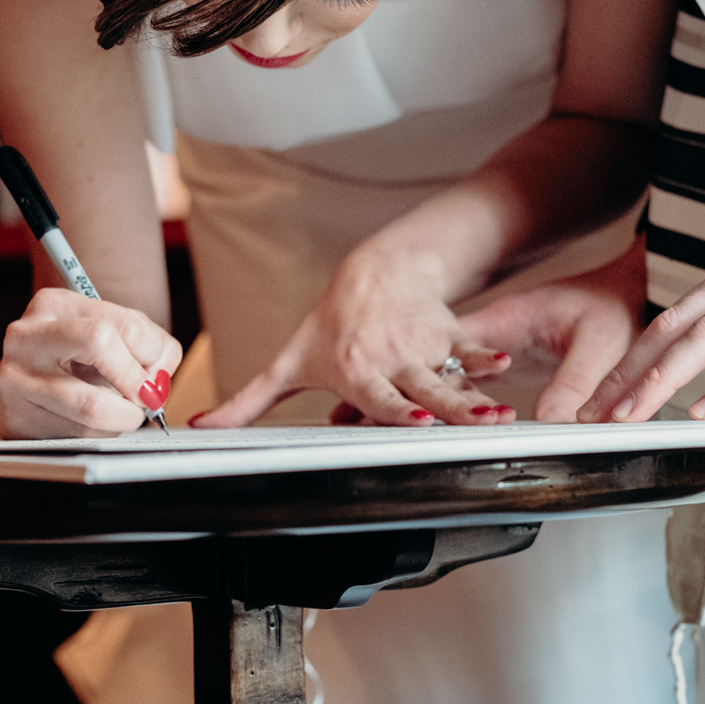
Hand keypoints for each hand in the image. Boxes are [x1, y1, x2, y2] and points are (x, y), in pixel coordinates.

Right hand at [0, 288, 183, 437]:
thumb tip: (157, 382)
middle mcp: (27, 337)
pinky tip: (95, 423)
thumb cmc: (75, 355)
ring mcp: (15, 380)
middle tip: (145, 397)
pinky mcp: (15, 420)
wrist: (22, 382)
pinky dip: (102, 434)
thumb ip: (149, 345)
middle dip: (135, 380)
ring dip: (123, 417)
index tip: (155, 371)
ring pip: (92, 407)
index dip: (151, 353)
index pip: (120, 325)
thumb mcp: (111, 331)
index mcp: (54, 305)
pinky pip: (78, 435)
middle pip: (100, 345)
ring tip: (122, 411)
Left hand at [192, 246, 514, 427]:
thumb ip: (247, 402)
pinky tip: (504, 368)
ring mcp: (423, 350)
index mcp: (357, 373)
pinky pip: (472, 349)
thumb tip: (200, 429)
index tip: (415, 420)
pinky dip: (487, 358)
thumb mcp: (288, 362)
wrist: (373, 273)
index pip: (380, 398)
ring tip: (498, 416)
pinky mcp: (448, 335)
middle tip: (473, 422)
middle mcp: (392, 363)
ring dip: (476, 397)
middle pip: (424, 393)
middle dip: (449, 409)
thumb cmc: (329, 325)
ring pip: (452, 378)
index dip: (397, 410)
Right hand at [458, 237, 645, 420]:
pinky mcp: (504, 366)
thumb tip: (553, 423)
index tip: (452, 412)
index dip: (444, 380)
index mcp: (505, 318)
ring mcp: (495, 350)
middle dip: (447, 402)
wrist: (623, 293)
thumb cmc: (610, 306)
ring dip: (461, 409)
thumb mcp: (598, 342)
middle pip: (450, 370)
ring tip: (465, 438)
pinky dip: (477, 409)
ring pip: (460, 382)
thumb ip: (575, 382)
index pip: (456, 348)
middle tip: (455, 434)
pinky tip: (482, 431)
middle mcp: (492, 333)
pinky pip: (480, 389)